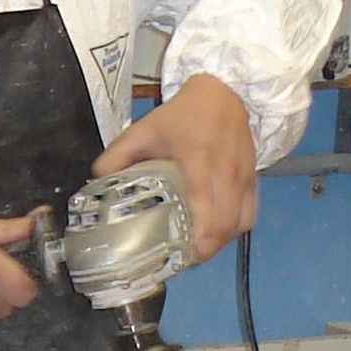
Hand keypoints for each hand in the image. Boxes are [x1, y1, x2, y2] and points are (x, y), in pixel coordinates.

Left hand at [92, 73, 256, 261]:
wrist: (223, 92)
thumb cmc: (182, 114)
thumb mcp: (143, 130)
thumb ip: (117, 156)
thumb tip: (97, 182)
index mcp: (198, 162)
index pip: (207, 211)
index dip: (198, 241)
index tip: (179, 256)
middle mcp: (226, 174)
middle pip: (226, 226)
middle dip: (206, 249)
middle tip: (182, 258)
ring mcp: (244, 178)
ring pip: (240, 224)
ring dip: (221, 241)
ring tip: (197, 247)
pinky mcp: (253, 179)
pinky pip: (249, 214)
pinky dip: (234, 229)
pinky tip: (216, 232)